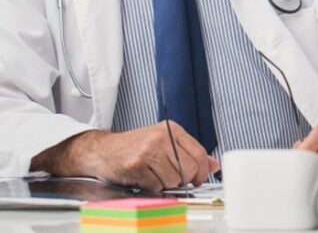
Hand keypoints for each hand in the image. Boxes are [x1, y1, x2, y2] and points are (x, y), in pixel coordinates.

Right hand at [30, 123, 219, 191]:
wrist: (103, 150)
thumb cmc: (134, 147)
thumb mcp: (164, 143)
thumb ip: (190, 153)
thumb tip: (214, 165)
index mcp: (172, 129)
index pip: (199, 153)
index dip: (202, 171)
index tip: (197, 178)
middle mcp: (161, 137)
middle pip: (189, 169)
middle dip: (183, 180)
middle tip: (172, 178)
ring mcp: (148, 150)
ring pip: (173, 179)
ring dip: (165, 184)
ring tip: (154, 175)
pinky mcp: (136, 164)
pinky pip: (155, 186)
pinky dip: (152, 187)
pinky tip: (144, 177)